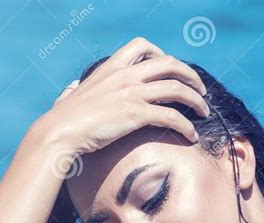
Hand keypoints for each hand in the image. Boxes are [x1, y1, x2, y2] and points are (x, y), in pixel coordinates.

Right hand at [39, 36, 208, 156]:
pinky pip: (172, 116)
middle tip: (200, 90)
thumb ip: (78, 89)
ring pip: (176, 88)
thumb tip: (72, 88)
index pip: (143, 46)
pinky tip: (191, 135)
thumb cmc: (63, 119)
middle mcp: (125, 75)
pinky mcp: (136, 115)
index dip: (163, 55)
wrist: (59, 132)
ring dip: (196, 99)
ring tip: (204, 111)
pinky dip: (186, 125)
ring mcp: (132, 94)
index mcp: (112, 67)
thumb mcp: (73, 95)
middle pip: (169, 63)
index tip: (171, 70)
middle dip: (190, 75)